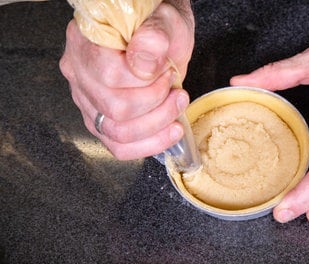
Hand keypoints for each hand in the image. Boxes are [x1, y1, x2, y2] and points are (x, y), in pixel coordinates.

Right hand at [59, 1, 194, 159]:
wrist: (160, 32)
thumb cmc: (158, 24)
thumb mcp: (164, 20)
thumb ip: (153, 37)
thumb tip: (144, 66)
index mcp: (87, 43)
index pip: (110, 76)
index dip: (147, 82)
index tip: (167, 72)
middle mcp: (79, 73)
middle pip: (114, 110)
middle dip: (157, 106)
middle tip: (176, 91)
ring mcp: (87, 99)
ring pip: (116, 133)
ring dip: (156, 127)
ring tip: (176, 107)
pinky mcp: (100, 119)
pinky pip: (117, 146)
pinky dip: (148, 145)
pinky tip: (169, 133)